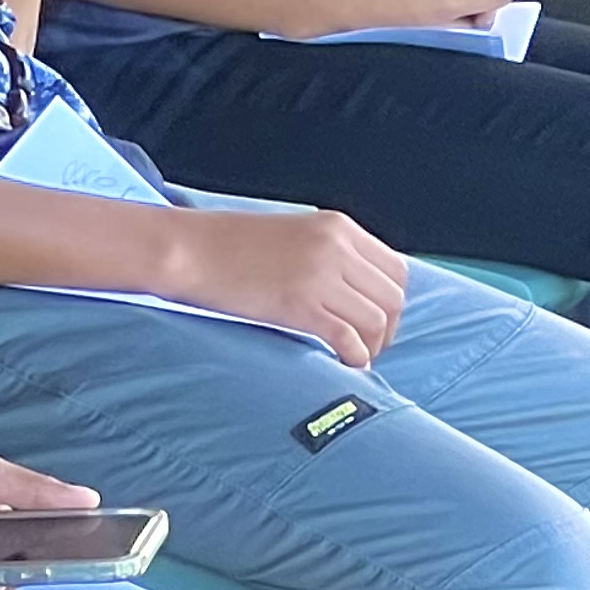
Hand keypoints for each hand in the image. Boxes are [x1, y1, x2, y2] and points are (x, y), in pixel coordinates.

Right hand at [161, 206, 406, 367]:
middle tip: (370, 346)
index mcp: (338, 226)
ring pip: (377, 320)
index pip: (396, 269)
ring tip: (355, 356)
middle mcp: (336, 246)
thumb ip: (331, 255)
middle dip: (388, 329)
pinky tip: (343, 363)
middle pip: (393, 296)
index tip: (378, 321)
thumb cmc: (235, 246)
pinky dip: (355, 357)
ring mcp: (320, 274)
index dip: (392, 302)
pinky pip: (349, 338)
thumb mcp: (296, 234)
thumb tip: (358, 293)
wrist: (193, 250)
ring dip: (372, 346)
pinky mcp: (301, 304)